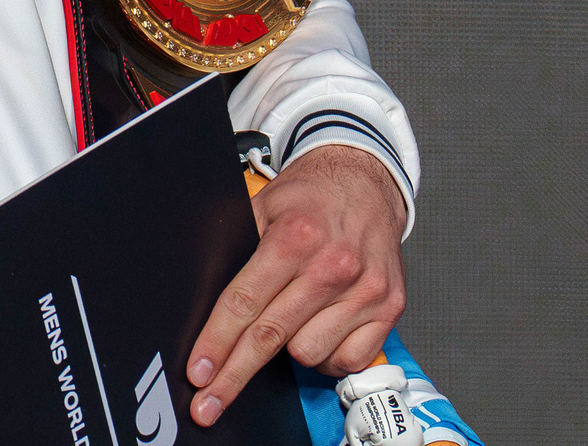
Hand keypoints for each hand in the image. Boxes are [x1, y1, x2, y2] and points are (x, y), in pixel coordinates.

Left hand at [184, 145, 407, 426]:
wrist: (367, 183)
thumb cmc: (312, 197)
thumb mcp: (265, 205)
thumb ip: (238, 246)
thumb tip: (202, 298)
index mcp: (296, 237)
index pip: (245, 302)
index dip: (217, 342)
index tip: (198, 373)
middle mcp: (333, 266)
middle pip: (270, 337)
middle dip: (234, 375)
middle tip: (209, 405)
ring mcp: (365, 291)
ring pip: (308, 354)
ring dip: (291, 347)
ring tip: (292, 318)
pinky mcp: (389, 309)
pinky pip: (346, 361)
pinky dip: (328, 354)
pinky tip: (321, 328)